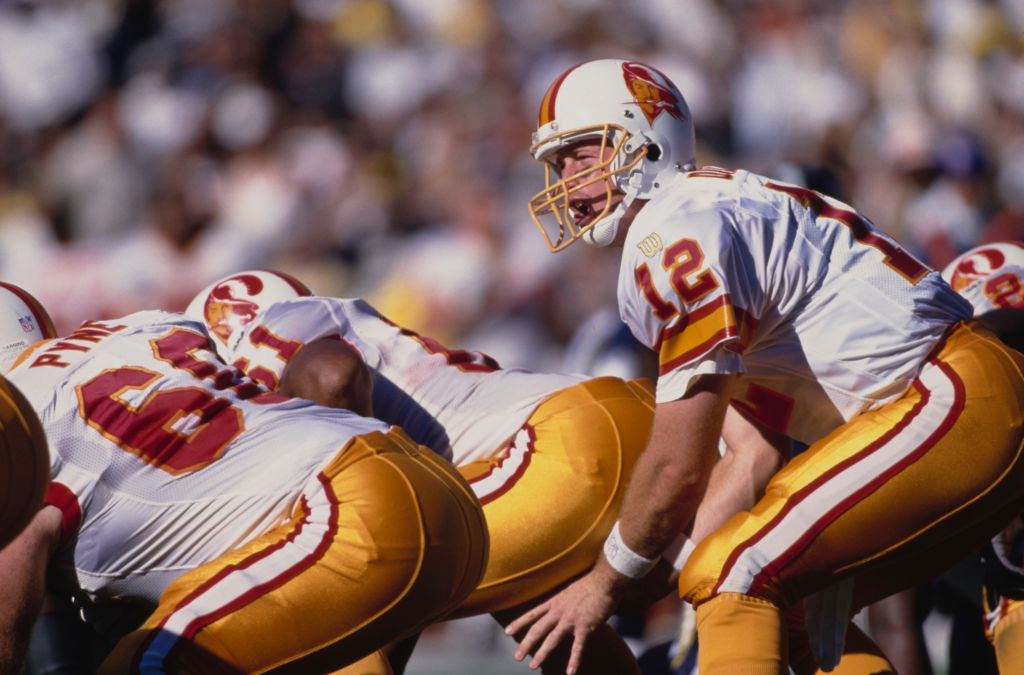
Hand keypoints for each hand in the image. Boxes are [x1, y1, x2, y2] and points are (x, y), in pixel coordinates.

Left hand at [505, 563, 624, 673]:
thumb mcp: (569, 589)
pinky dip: (574, 660)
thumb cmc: (590, 583)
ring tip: (532, 665)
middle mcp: (559, 611)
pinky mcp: (585, 627)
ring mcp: (570, 620)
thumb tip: (560, 606)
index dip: (519, 623)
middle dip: (526, 644)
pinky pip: (578, 647)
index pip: (532, 613)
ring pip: (552, 639)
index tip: (507, 632)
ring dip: (541, 653)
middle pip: (538, 629)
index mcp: (554, 601)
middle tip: (517, 657)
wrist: (604, 581)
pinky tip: (570, 672)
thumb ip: (563, 600)